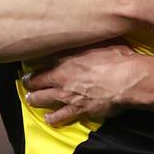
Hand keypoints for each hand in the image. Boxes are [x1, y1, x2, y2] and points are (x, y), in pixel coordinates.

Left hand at [24, 43, 139, 125]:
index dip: (34, 64)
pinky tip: (48, 120)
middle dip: (29, 83)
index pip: (42, 62)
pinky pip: (60, 117)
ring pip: (43, 100)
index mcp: (66, 60)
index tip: (30, 65)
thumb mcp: (99, 43)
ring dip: (35, 100)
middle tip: (26, 83)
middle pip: (37, 82)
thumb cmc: (117, 58)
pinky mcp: (78, 110)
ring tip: (31, 101)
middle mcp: (62, 78)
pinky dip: (53, 119)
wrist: (128, 79)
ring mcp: (68, 96)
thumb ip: (87, 43)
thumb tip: (86, 33)